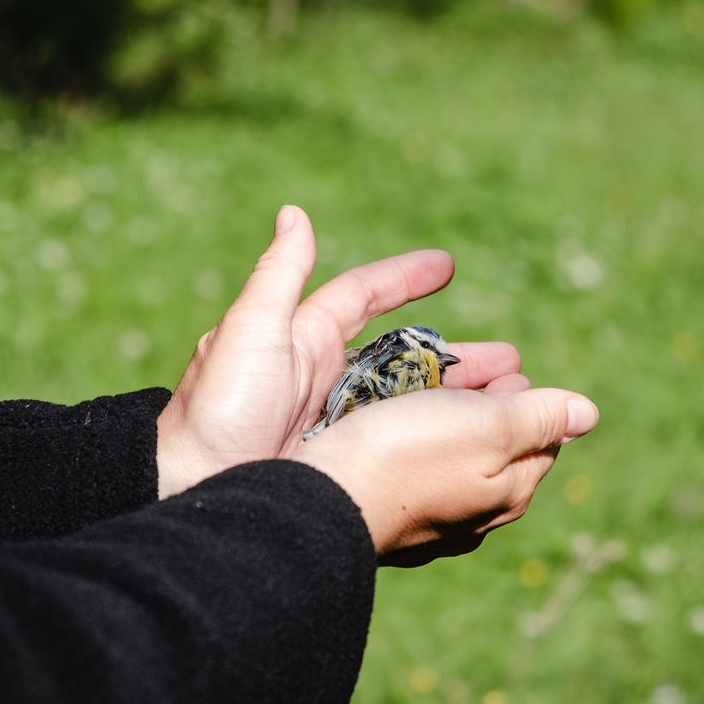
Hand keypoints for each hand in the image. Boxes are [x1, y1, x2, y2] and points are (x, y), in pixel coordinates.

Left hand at [156, 205, 522, 496]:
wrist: (191, 490)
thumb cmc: (215, 411)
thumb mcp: (249, 334)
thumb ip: (278, 275)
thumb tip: (294, 213)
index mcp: (301, 337)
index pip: (362, 295)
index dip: (404, 278)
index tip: (448, 265)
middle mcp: (321, 377)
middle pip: (402, 358)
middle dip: (456, 358)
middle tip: (512, 364)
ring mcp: (331, 422)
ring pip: (406, 405)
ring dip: (454, 403)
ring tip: (509, 406)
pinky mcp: (337, 462)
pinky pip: (393, 446)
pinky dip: (428, 443)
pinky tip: (465, 451)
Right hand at [291, 382, 598, 566]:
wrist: (322, 502)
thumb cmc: (407, 455)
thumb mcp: (487, 425)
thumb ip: (538, 418)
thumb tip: (586, 414)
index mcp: (509, 493)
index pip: (541, 440)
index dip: (528, 398)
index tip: (508, 368)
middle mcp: (474, 517)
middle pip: (496, 451)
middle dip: (492, 407)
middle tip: (477, 370)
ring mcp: (429, 524)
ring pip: (451, 461)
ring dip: (447, 421)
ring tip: (429, 386)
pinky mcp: (387, 519)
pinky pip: (411, 473)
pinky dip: (412, 445)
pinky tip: (392, 429)